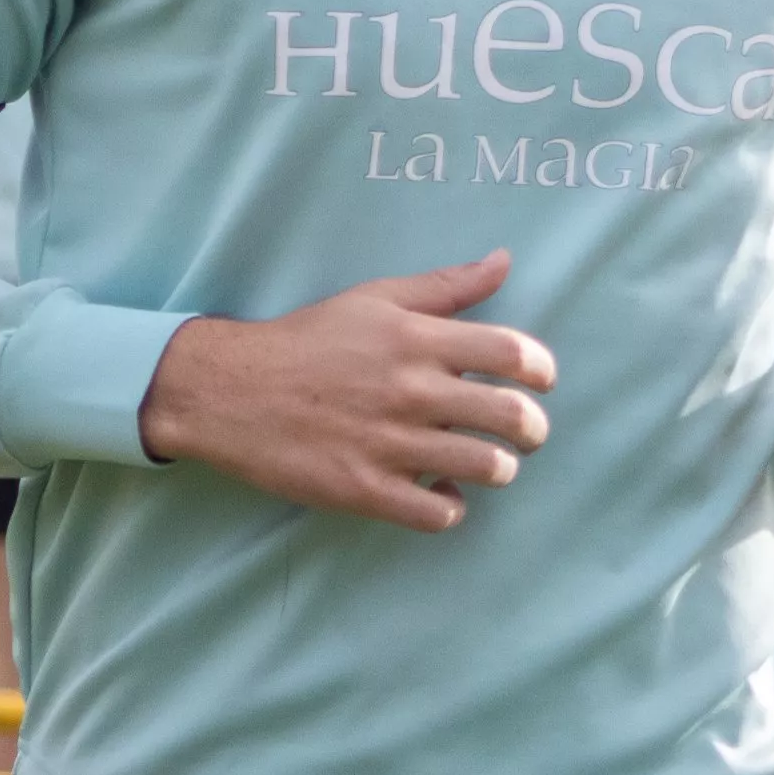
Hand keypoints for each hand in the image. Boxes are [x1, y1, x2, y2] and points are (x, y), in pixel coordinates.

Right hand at [135, 249, 557, 533]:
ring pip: (488, 468)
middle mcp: (410, 391)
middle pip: (512, 417)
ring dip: (500, 469)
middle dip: (535, 430)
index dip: (542, 370)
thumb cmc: (309, 340)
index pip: (513, 353)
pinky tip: (441, 492)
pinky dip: (452, 507)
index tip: (540, 381)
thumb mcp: (376, 299)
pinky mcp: (364, 491)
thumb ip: (446, 286)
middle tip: (527, 433)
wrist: (230, 391)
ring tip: (488, 464)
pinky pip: (439, 514)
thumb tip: (503, 260)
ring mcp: (388, 444)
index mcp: (416, 339)